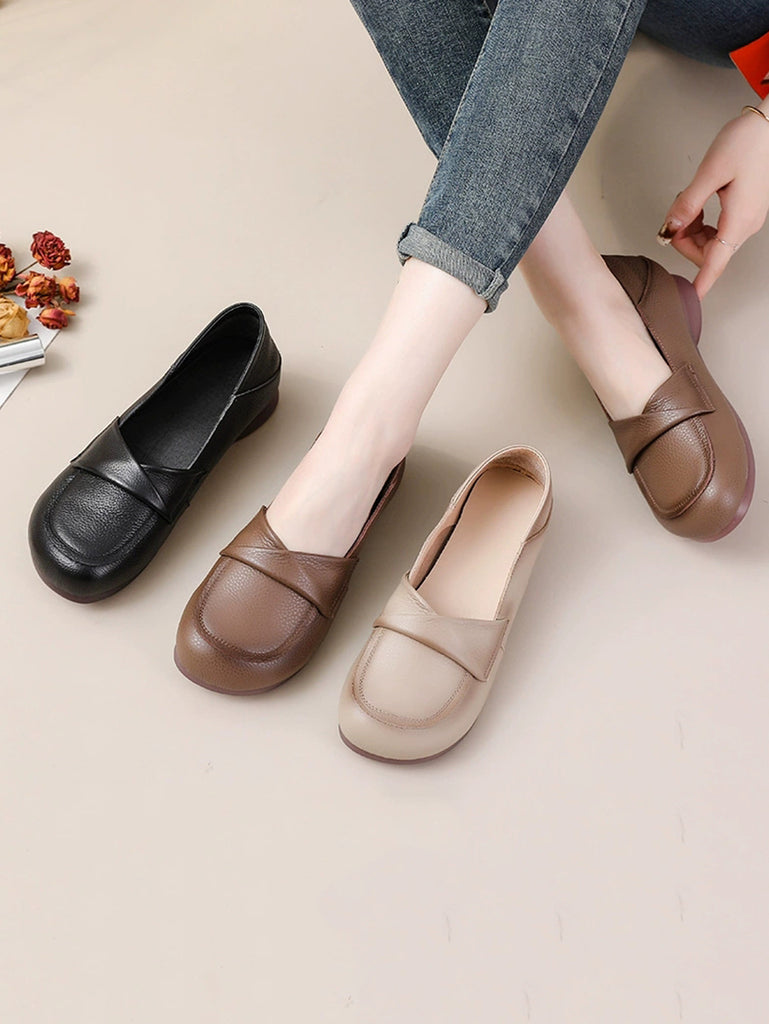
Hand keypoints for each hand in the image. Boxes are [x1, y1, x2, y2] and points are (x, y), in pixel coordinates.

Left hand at [658, 108, 768, 297]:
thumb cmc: (748, 141)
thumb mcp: (710, 172)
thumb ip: (687, 205)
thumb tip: (670, 229)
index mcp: (739, 220)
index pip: (715, 262)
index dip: (702, 282)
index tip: (690, 298)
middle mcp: (746, 224)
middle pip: (708, 254)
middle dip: (685, 241)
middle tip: (675, 216)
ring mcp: (748, 218)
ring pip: (712, 242)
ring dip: (693, 230)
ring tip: (688, 203)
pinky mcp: (746, 209)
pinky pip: (719, 229)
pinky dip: (703, 222)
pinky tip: (698, 204)